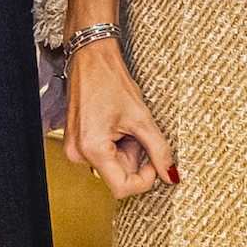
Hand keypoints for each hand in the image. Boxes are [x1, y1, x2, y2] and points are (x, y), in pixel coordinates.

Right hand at [60, 34, 175, 198]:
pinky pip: (103, 155)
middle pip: (117, 176)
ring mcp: (76, 148)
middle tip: (138, 133)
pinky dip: (116, 144)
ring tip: (126, 125)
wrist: (92, 60)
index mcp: (92, 148)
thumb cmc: (110, 81)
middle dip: (134, 158)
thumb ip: (159, 150)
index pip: (122, 187)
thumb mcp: (142, 118)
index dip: (144, 179)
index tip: (154, 164)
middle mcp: (79, 153)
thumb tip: (171, 175)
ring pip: (112, 165)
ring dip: (126, 150)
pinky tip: (117, 125)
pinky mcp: (78, 143)